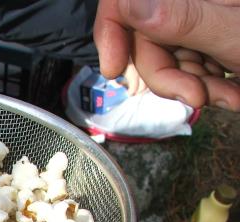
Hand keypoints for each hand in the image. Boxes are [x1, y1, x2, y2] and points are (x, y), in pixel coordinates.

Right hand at [94, 0, 239, 109]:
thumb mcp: (233, 32)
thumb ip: (180, 18)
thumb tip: (126, 3)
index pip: (123, 2)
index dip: (109, 33)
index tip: (113, 70)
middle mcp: (188, 2)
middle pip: (142, 40)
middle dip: (165, 77)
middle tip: (197, 96)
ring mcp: (196, 21)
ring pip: (163, 59)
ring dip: (190, 87)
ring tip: (227, 96)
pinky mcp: (204, 40)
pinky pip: (184, 67)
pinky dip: (203, 86)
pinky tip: (230, 92)